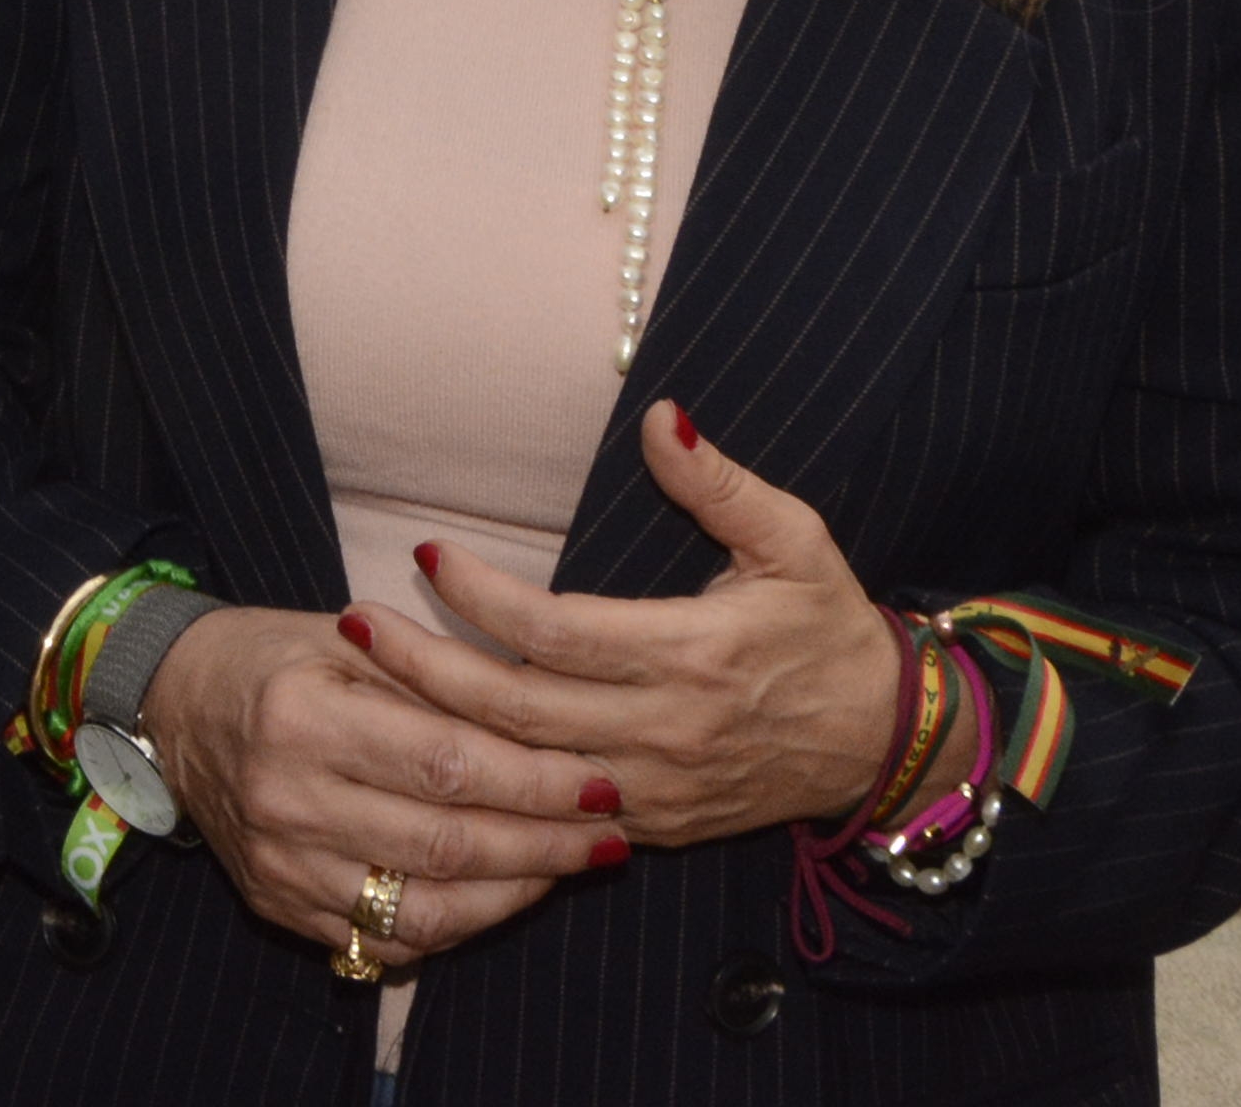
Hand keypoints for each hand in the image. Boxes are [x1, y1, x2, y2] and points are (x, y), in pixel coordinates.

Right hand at [143, 601, 624, 970]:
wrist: (173, 702)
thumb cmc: (276, 658)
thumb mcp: (350, 642)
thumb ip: (440, 686)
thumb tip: (550, 726)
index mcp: (302, 719)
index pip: (449, 765)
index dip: (536, 780)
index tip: (600, 781)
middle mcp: (285, 800)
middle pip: (446, 845)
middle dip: (544, 845)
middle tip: (608, 834)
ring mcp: (279, 864)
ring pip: (423, 910)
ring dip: (512, 895)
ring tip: (565, 868)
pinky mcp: (278, 905)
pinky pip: (386, 940)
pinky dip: (456, 925)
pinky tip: (499, 895)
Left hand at [356, 405, 912, 850]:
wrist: (887, 744)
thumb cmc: (832, 628)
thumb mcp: (795, 541)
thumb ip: (720, 483)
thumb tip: (661, 413)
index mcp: (695, 655)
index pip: (556, 631)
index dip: (483, 596)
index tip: (428, 554)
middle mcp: (667, 730)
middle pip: (518, 709)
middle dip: (426, 668)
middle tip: (354, 622)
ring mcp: (658, 790)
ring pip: (524, 771)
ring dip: (441, 728)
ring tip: (368, 678)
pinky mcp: (656, 826)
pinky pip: (553, 816)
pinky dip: (489, 786)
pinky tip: (430, 750)